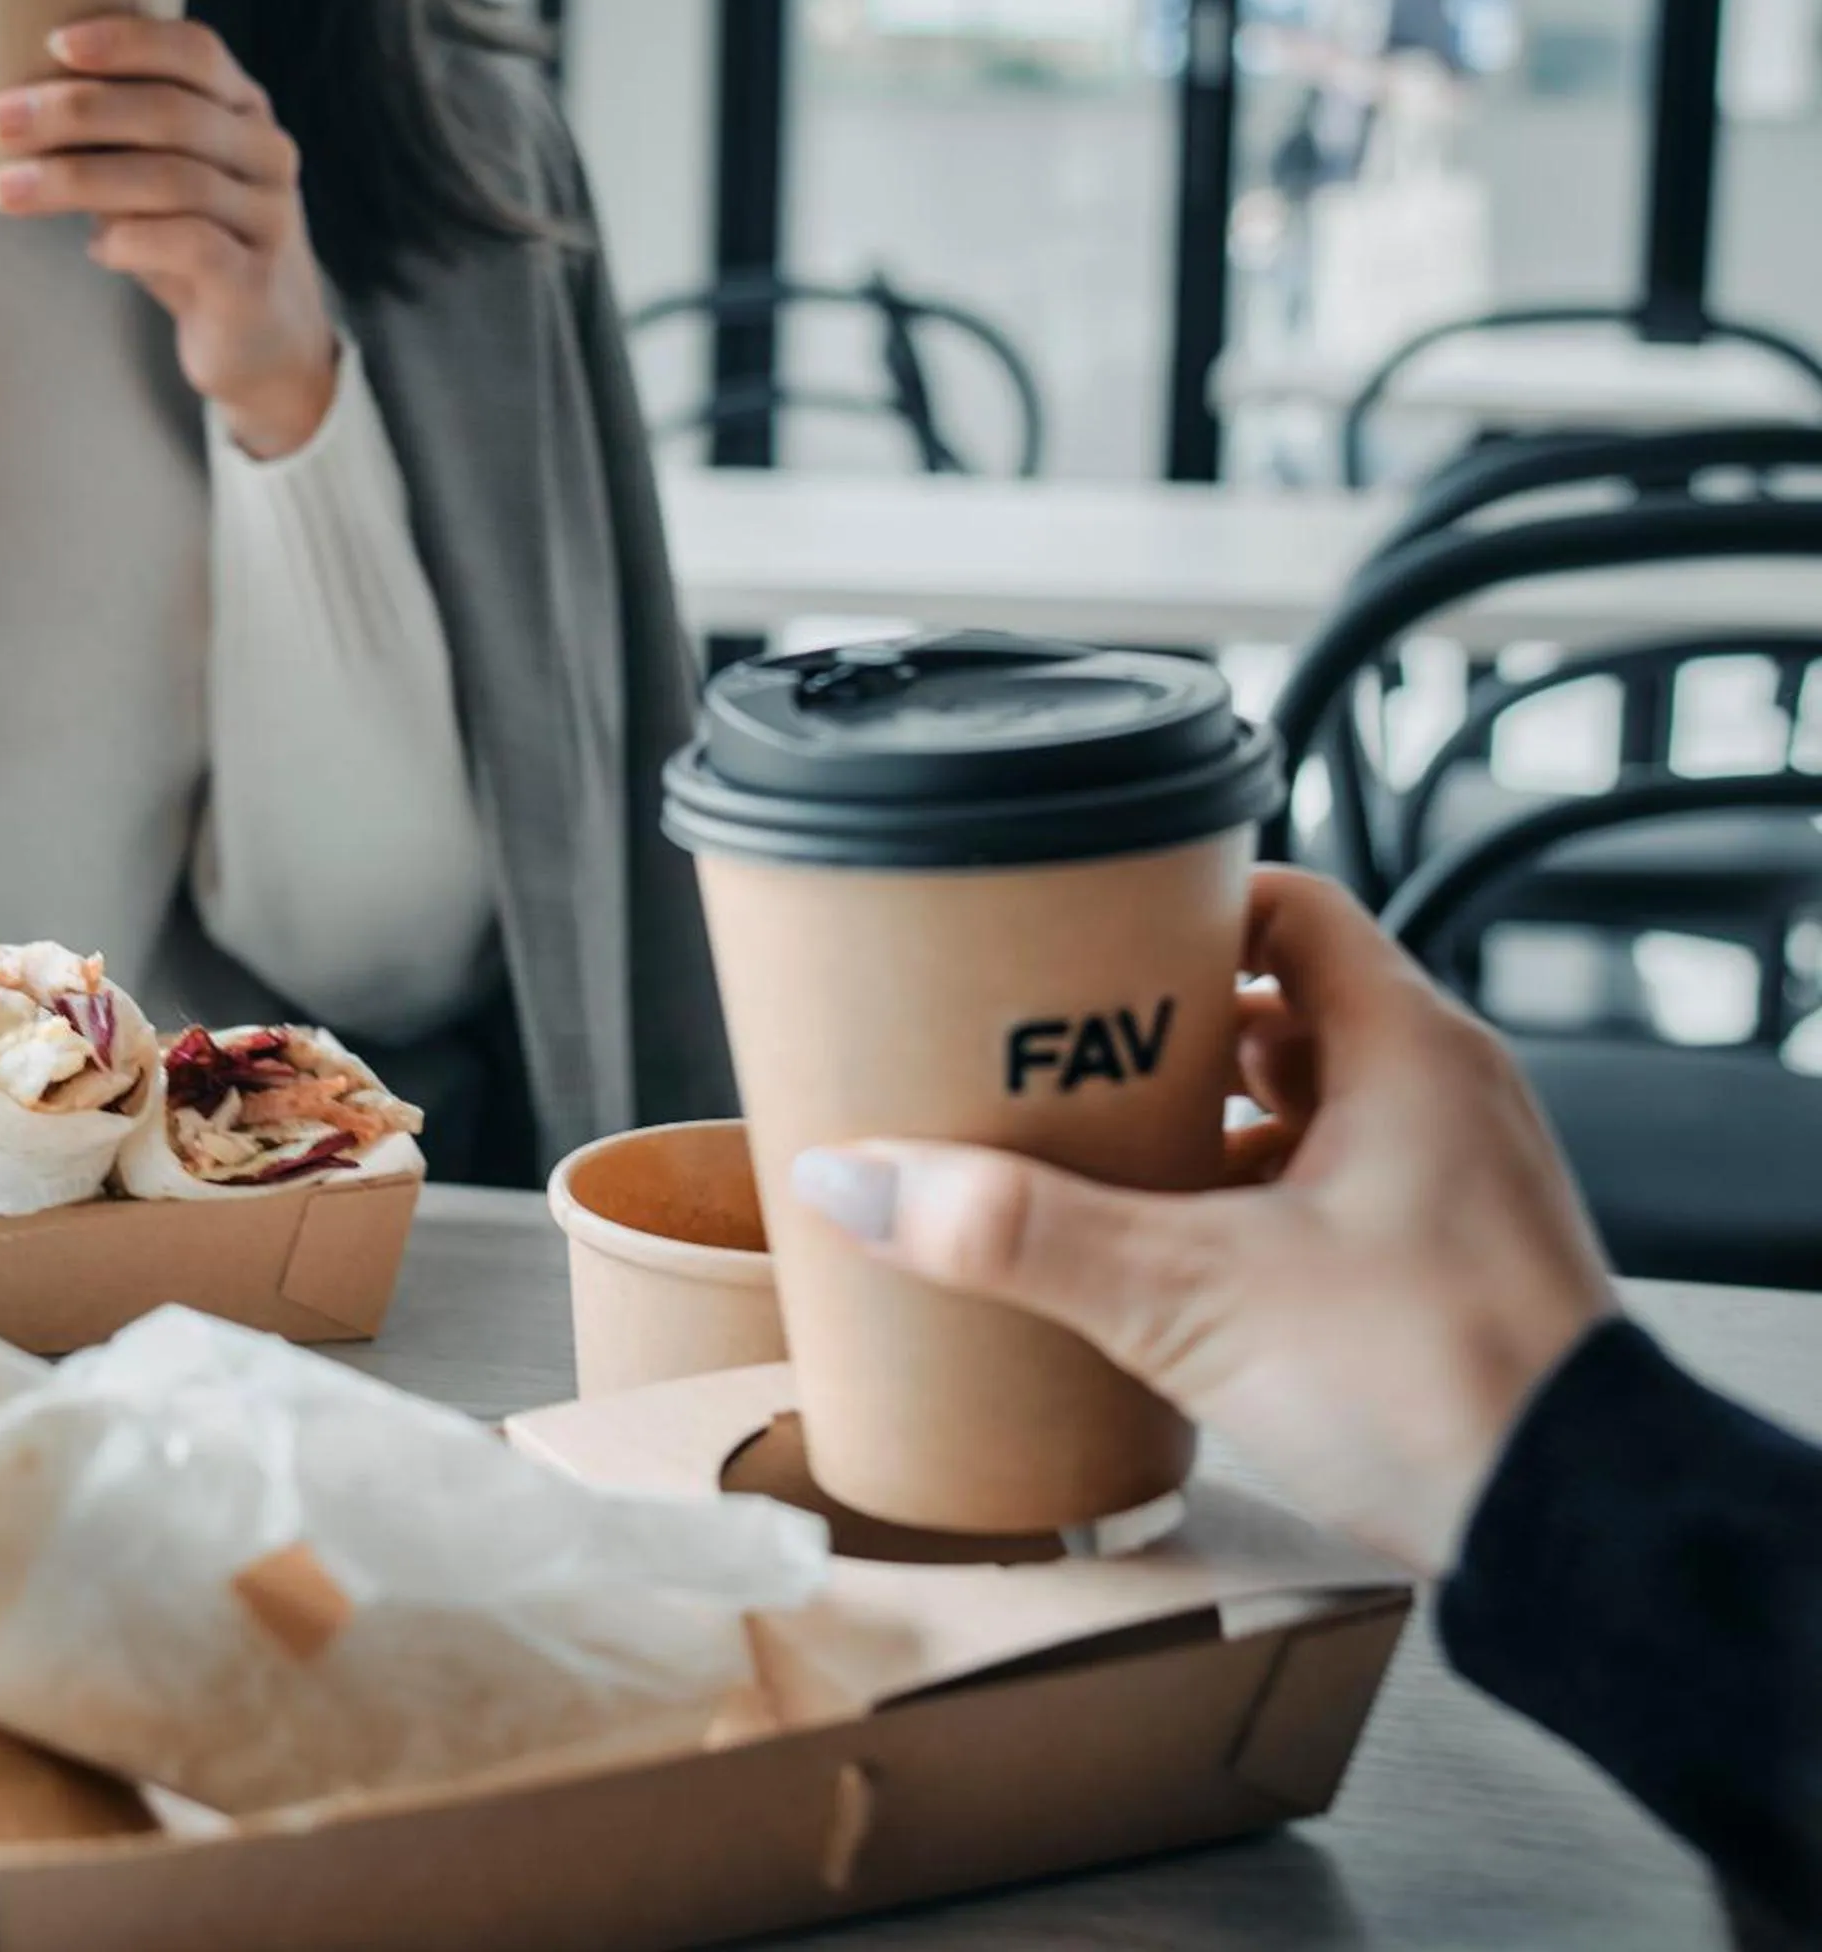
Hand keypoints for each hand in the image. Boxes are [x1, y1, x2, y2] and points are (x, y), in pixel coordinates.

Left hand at [0, 17, 340, 460]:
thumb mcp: (160, 181)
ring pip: (171, 180)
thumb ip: (115, 142)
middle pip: (170, 113)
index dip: (127, 40)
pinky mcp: (253, 283)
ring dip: (76, 180)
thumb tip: (14, 108)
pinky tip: (96, 250)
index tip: (53, 43)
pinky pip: (189, 246)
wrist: (266, 347)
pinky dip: (130, 241)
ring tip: (4, 189)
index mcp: (244, 112)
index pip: (194, 51)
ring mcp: (268, 218)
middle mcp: (266, 155)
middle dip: (74, 110)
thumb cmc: (195, 249)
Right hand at [789, 869, 1617, 1574]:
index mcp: (1405, 1048)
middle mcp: (1443, 1097)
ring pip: (1306, 1114)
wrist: (1582, 1537)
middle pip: (1283, 1012)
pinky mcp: (1447, 1272)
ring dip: (1205, 1131)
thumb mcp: (1191, 1295)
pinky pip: (1331, 1199)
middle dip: (1163, 1035)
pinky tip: (1173, 1264)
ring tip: (1094, 1160)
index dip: (1185, 905)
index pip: (1290, 905)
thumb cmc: (1442, 1388)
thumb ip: (1020, 1234)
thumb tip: (860, 1178)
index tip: (1085, 933)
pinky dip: (1250, 1210)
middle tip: (1056, 1053)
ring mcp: (1454, 1187)